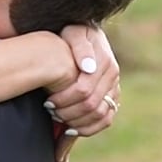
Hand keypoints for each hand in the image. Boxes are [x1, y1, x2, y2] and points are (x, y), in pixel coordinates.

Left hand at [45, 23, 120, 140]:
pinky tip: (71, 129)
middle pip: (92, 106)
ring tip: (58, 118)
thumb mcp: (73, 33)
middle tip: (50, 111)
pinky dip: (89, 128)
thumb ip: (79, 47)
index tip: (47, 102)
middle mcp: (113, 77)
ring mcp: (114, 88)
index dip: (64, 99)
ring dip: (78, 122)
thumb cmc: (72, 34)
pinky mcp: (113, 98)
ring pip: (101, 116)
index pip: (84, 90)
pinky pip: (106, 120)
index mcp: (105, 62)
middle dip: (68, 112)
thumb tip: (88, 68)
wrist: (83, 36)